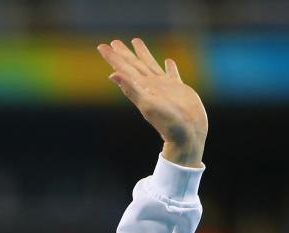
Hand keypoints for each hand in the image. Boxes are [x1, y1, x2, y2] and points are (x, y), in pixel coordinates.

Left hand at [97, 37, 206, 166]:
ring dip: (143, 55)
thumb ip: (131, 89)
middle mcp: (150, 86)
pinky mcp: (178, 89)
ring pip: (151, 65)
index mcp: (141, 88)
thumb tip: (112, 75)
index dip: (113, 58)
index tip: (102, 47)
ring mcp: (164, 87)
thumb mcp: (147, 104)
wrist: (187, 134)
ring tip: (136, 42)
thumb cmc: (167, 122)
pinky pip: (172, 74)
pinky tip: (168, 61)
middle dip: (123, 54)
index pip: (123, 69)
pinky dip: (169, 67)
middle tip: (114, 42)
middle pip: (133, 65)